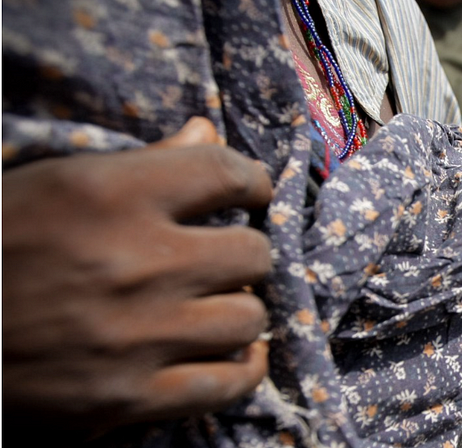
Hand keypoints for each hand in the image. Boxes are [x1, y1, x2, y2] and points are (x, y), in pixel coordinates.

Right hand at [2, 117, 272, 439]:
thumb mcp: (54, 186)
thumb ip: (142, 161)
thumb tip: (207, 130)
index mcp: (110, 193)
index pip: (226, 172)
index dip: (252, 182)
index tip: (251, 194)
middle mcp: (134, 261)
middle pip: (252, 253)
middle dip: (245, 253)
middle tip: (224, 259)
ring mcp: (136, 335)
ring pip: (248, 319)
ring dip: (238, 311)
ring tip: (215, 307)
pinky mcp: (128, 398)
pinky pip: (229, 383)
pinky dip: (243, 369)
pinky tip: (236, 355)